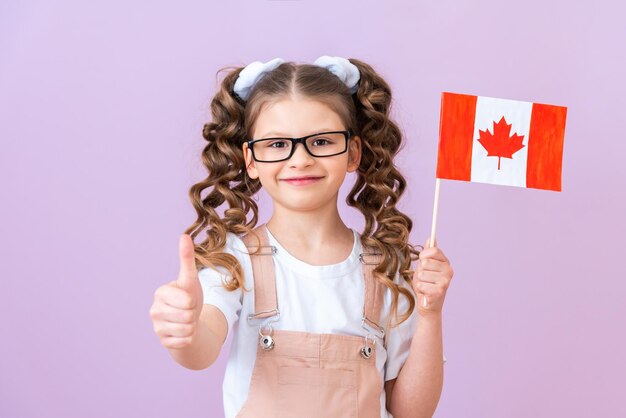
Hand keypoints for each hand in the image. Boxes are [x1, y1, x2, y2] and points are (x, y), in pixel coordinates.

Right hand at [149, 234, 203, 348]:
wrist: (189, 321)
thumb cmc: (189, 297)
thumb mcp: (190, 278)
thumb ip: (186, 258)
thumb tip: (184, 235)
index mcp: (161, 293)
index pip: (186, 301)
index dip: (193, 301)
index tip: (188, 299)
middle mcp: (154, 310)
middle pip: (187, 316)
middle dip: (193, 314)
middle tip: (188, 311)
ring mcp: (157, 327)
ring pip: (186, 329)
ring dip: (192, 326)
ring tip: (187, 320)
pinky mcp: (163, 342)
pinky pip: (185, 341)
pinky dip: (189, 337)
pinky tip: (184, 332)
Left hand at [411, 236, 453, 316]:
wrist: (428, 305)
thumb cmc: (426, 284)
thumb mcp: (425, 266)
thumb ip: (428, 253)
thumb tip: (431, 238)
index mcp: (446, 263)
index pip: (434, 250)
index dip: (423, 255)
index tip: (422, 261)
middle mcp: (449, 271)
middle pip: (425, 262)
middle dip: (420, 270)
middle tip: (425, 278)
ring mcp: (445, 281)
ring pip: (421, 274)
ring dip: (419, 281)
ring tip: (425, 286)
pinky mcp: (439, 292)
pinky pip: (421, 284)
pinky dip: (420, 289)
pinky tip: (425, 293)